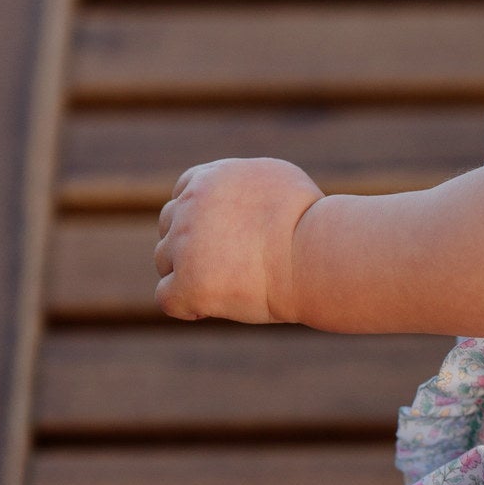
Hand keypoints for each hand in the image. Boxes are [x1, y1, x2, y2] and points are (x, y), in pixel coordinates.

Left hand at [154, 158, 325, 323]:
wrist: (318, 254)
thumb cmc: (311, 222)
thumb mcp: (279, 181)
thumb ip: (245, 187)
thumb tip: (239, 199)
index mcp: (210, 178)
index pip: (182, 195)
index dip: (199, 218)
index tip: (221, 236)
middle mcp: (189, 206)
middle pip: (169, 227)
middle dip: (193, 245)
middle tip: (231, 264)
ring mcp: (184, 245)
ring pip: (165, 261)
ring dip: (191, 273)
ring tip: (231, 284)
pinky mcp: (188, 283)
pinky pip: (168, 298)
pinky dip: (188, 305)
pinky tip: (214, 307)